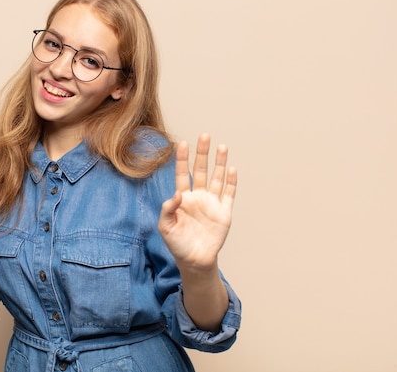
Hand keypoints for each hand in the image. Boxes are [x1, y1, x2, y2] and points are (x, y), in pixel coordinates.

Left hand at [158, 133, 236, 270]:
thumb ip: (168, 209)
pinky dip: (230, 182)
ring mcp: (212, 203)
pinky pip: (228, 194)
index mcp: (183, 198)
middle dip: (203, 153)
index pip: (183, 174)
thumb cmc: (177, 243)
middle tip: (204, 136)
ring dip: (219, 163)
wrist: (194, 260)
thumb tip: (177, 193)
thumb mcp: (165, 227)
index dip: (182, 159)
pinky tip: (231, 169)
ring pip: (217, 178)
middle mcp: (198, 197)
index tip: (182, 143)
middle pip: (201, 170)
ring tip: (222, 147)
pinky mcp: (224, 212)